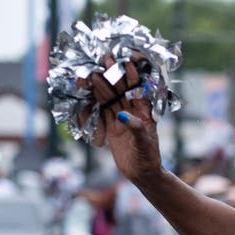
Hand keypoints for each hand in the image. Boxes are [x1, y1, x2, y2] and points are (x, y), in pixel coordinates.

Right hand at [87, 54, 164, 182]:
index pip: (138, 90)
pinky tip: (86, 91)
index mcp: (145, 112)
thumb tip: (122, 115)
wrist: (142, 174)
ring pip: (109, 98)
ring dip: (101, 86)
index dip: (132, 75)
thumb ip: (135, 128)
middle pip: (122, 90)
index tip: (124, 60)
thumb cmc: (148, 159)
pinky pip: (101, 111)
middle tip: (104, 60)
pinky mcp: (111, 126)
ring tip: (91, 73)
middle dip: (113, 75)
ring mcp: (121, 118)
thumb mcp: (144, 143)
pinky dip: (94, 102)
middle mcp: (133, 112)